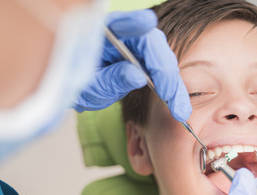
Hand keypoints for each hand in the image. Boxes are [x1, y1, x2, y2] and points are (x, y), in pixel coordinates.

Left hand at [74, 9, 191, 121]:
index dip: (134, 21)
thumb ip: (111, 79)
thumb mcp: (89, 86)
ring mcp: (137, 47)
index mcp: (102, 33)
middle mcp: (124, 35)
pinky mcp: (146, 60)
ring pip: (163, 58)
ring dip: (173, 84)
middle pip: (152, 43)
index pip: (120, 23)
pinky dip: (171, 88)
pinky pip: (163, 71)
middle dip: (165, 71)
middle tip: (171, 99)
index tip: (146, 22)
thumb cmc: (77, 84)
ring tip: (179, 109)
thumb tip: (139, 77)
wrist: (78, 90)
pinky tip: (177, 104)